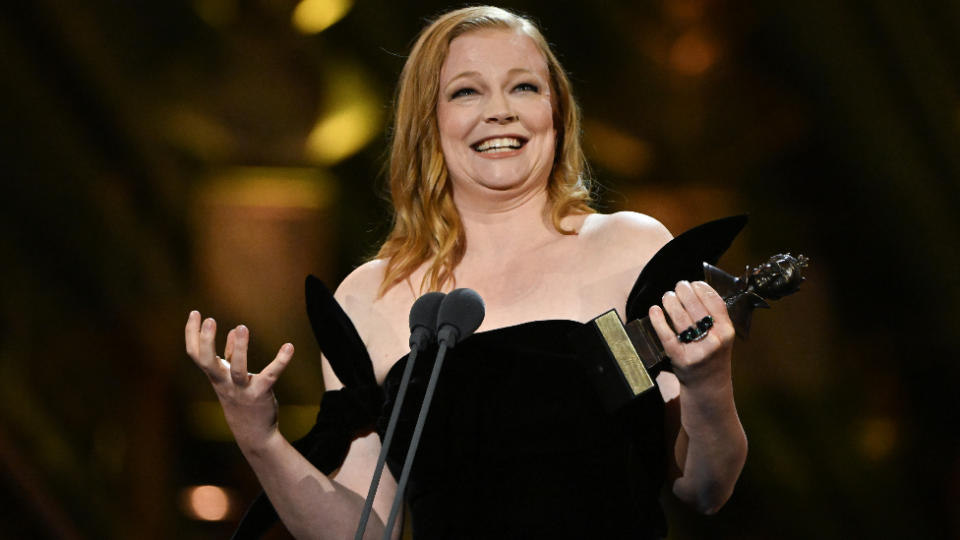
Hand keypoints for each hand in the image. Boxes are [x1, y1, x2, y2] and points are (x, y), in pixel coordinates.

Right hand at [184, 311, 294, 449]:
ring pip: (238, 370)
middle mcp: (224, 383)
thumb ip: (231, 355)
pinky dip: (281, 361)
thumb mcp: (231, 379)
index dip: (191, 334)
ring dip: (240, 349)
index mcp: (215, 377)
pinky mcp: (262, 393)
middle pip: (207, 362)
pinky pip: (271, 375)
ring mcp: (242, 390)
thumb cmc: (240, 400)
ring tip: (242, 327)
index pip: (195, 354)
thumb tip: (235, 331)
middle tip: (210, 320)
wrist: (253, 434)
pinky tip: (289, 347)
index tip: (194, 312)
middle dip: (206, 341)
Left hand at [648, 281, 734, 388]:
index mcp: (726, 331)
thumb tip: (695, 289)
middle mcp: (714, 340)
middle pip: (695, 307)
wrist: (708, 385)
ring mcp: (697, 350)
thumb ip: (714, 316)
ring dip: (670, 301)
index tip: (693, 283)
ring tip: (668, 297)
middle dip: (684, 291)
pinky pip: (666, 335)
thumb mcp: (722, 336)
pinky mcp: (680, 358)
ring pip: (680, 318)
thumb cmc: (713, 355)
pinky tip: (655, 310)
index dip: (701, 288)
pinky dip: (658, 320)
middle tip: (678, 287)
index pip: (714, 301)